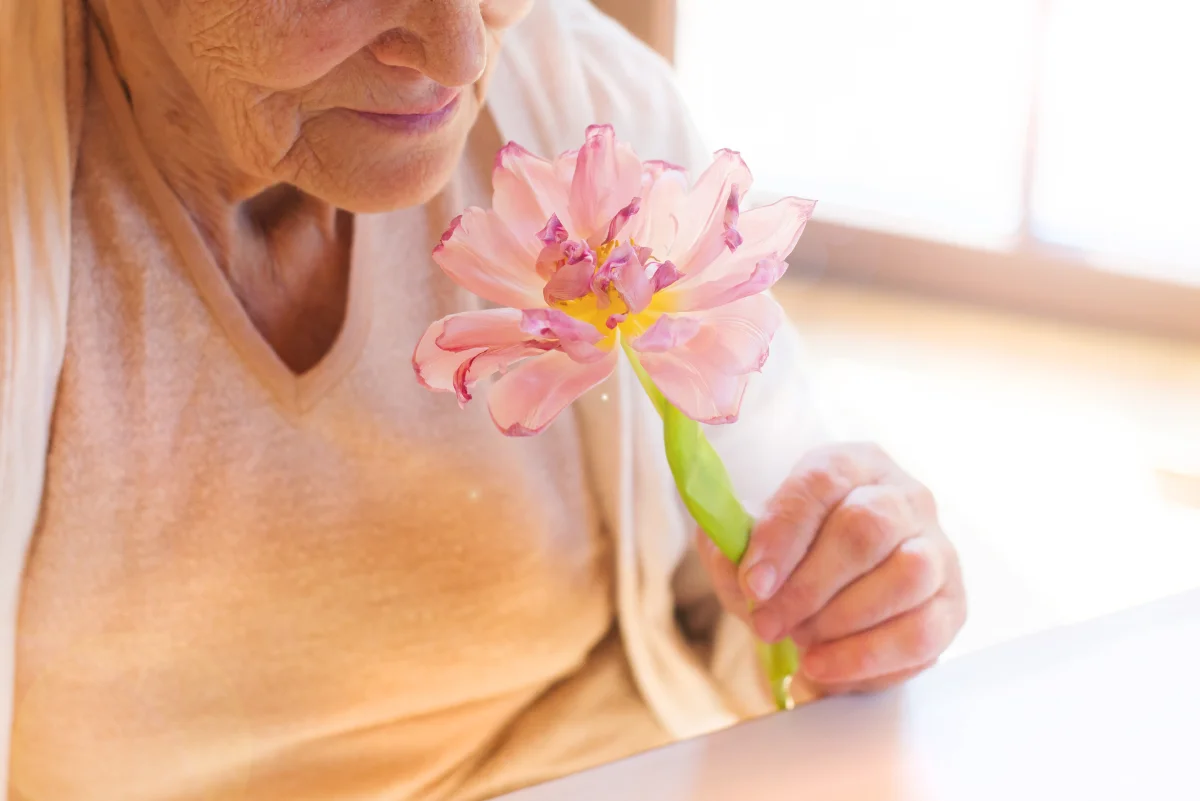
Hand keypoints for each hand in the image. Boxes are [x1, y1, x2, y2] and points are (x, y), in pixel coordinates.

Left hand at [696, 442, 965, 695]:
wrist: (829, 592)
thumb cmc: (788, 558)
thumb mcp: (746, 545)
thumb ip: (730, 549)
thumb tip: (740, 567)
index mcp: (849, 463)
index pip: (821, 482)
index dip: (784, 533)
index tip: (753, 582)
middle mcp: (902, 496)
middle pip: (865, 529)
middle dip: (808, 586)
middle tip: (768, 624)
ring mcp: (936, 547)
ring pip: (905, 576)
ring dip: (842, 620)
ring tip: (801, 641)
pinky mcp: (952, 603)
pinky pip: (923, 632)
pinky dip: (867, 657)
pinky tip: (825, 667)